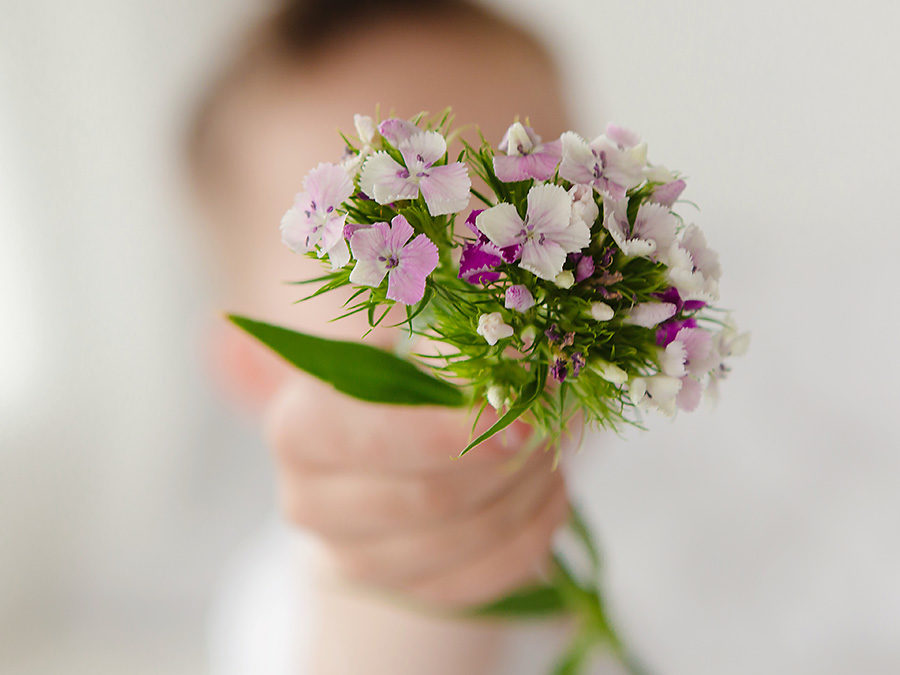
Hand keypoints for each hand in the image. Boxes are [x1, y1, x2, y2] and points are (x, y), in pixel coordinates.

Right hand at [264, 375, 568, 608]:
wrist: (389, 453)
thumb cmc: (402, 385)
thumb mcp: (412, 346)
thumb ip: (451, 347)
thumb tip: (517, 355)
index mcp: (301, 427)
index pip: (377, 441)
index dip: (456, 434)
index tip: (522, 418)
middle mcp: (312, 502)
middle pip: (428, 499)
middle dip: (504, 461)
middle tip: (547, 426)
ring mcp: (355, 558)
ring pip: (464, 541)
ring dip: (524, 492)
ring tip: (548, 451)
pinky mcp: (406, 592)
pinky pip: (486, 577)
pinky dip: (531, 533)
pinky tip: (547, 493)